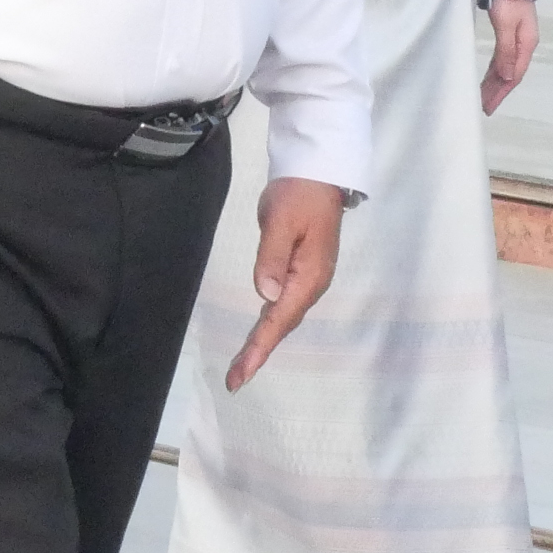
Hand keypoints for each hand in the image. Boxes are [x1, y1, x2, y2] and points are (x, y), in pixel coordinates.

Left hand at [225, 177, 346, 391]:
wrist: (317, 173)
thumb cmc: (298, 194)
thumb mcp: (281, 221)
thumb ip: (272, 257)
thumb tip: (266, 294)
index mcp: (309, 276)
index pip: (279, 319)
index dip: (259, 348)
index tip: (241, 374)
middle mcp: (312, 284)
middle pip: (282, 325)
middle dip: (259, 352)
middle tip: (235, 379)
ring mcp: (309, 278)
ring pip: (283, 317)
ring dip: (263, 340)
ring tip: (242, 366)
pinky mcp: (302, 270)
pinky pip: (284, 304)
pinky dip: (269, 322)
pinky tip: (259, 331)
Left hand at [481, 0, 538, 115]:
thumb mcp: (506, 25)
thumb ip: (506, 51)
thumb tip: (509, 78)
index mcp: (527, 43)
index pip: (515, 75)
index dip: (502, 92)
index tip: (488, 107)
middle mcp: (524, 44)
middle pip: (511, 73)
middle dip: (497, 91)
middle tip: (483, 108)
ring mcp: (517, 38)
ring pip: (505, 66)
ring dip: (495, 82)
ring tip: (483, 98)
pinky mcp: (509, 32)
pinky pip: (502, 57)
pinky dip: (495, 70)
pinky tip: (489, 77)